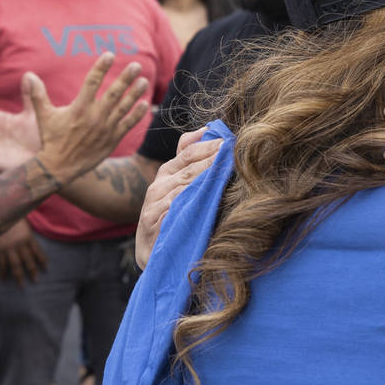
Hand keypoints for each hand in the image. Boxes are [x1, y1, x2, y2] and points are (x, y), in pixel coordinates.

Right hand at [0, 218, 47, 285]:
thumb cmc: (10, 218)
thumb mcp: (22, 225)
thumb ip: (26, 235)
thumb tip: (30, 246)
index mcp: (28, 237)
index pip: (38, 251)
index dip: (42, 260)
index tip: (46, 268)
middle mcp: (20, 244)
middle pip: (29, 261)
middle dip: (33, 271)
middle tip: (36, 281)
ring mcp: (9, 248)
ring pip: (16, 265)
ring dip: (19, 276)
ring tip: (22, 286)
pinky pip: (1, 264)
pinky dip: (2, 272)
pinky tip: (3, 279)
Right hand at [30, 53, 150, 183]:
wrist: (60, 167)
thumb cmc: (51, 139)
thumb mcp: (43, 116)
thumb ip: (37, 94)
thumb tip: (28, 74)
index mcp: (79, 108)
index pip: (92, 81)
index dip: (102, 67)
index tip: (110, 55)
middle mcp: (94, 116)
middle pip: (114, 93)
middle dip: (126, 78)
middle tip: (137, 66)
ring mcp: (105, 128)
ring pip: (124, 107)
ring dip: (135, 93)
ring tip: (144, 82)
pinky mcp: (112, 139)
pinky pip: (128, 125)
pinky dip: (137, 115)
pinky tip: (145, 104)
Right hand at [134, 129, 221, 268]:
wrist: (153, 254)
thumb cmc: (172, 217)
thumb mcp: (180, 187)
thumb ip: (189, 159)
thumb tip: (205, 130)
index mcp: (167, 172)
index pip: (188, 152)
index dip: (209, 146)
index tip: (231, 143)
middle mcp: (158, 185)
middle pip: (188, 168)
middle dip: (212, 160)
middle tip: (233, 154)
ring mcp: (153, 203)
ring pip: (182, 186)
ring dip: (204, 179)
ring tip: (225, 173)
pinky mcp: (151, 221)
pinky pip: (172, 208)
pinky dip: (188, 202)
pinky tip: (204, 198)